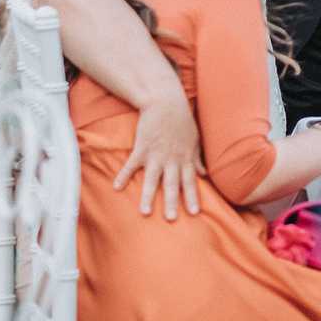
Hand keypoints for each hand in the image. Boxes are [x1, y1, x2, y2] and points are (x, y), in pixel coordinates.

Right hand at [113, 94, 204, 219]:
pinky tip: (117, 187)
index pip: (190, 181)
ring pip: (152, 179)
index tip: (194, 213)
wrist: (165, 102)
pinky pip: (132, 165)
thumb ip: (197, 158)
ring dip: (148, 196)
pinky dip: (123, 175)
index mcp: (185, 158)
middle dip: (172, 202)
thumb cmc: (182, 120)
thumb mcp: (194, 139)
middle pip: (172, 184)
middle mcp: (171, 159)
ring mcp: (156, 155)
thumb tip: (203, 173)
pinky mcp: (142, 148)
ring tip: (145, 212)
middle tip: (172, 219)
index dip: (192, 197)